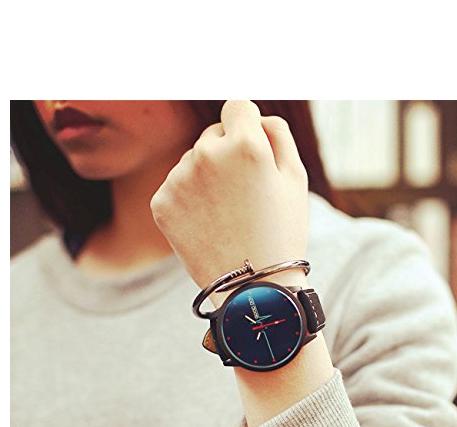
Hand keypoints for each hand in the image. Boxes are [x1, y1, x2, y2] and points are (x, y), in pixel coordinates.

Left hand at [150, 100, 309, 290]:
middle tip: (243, 196)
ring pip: (192, 162)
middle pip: (213, 135)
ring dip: (205, 178)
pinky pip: (176, 187)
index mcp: (245, 143)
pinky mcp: (161, 203)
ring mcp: (179, 179)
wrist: (251, 289)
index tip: (251, 152)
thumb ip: (276, 133)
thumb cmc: (280, 232)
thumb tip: (252, 115)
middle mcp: (206, 154)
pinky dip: (188, 201)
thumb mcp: (296, 178)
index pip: (237, 107)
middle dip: (226, 155)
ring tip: (225, 215)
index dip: (248, 128)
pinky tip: (206, 225)